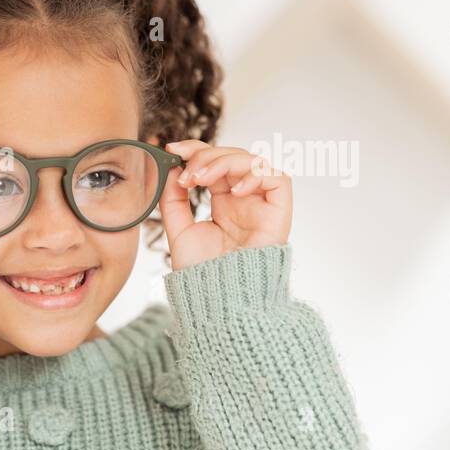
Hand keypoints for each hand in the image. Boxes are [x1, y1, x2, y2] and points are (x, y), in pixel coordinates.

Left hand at [159, 140, 291, 271]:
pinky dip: (254, 175)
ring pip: (253, 160)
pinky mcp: (279, 212)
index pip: (214, 162)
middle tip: (186, 172)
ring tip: (199, 179)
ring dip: (224, 162)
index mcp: (223, 202)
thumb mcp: (179, 229)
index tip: (171, 148)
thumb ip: (173, 199)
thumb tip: (170, 167)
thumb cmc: (201, 272)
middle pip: (232, 156)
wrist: (218, 300)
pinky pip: (278, 179)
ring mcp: (262, 204)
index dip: (195, 149)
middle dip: (206, 155)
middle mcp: (244, 199)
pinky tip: (232, 191)